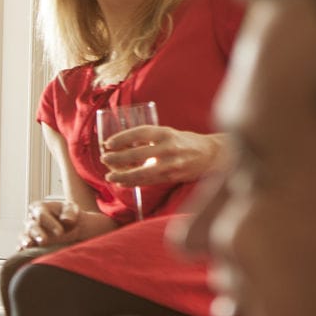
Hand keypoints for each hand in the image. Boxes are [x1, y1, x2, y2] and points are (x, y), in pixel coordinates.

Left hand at [101, 127, 226, 186]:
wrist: (211, 155)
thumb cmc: (184, 142)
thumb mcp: (168, 134)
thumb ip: (148, 139)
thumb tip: (121, 145)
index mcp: (166, 133)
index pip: (139, 133)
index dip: (122, 138)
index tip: (107, 143)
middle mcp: (168, 147)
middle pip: (136, 154)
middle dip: (117, 158)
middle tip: (104, 159)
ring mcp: (171, 164)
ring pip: (141, 172)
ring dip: (122, 175)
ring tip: (109, 176)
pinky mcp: (172, 176)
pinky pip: (148, 181)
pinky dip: (133, 182)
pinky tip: (121, 182)